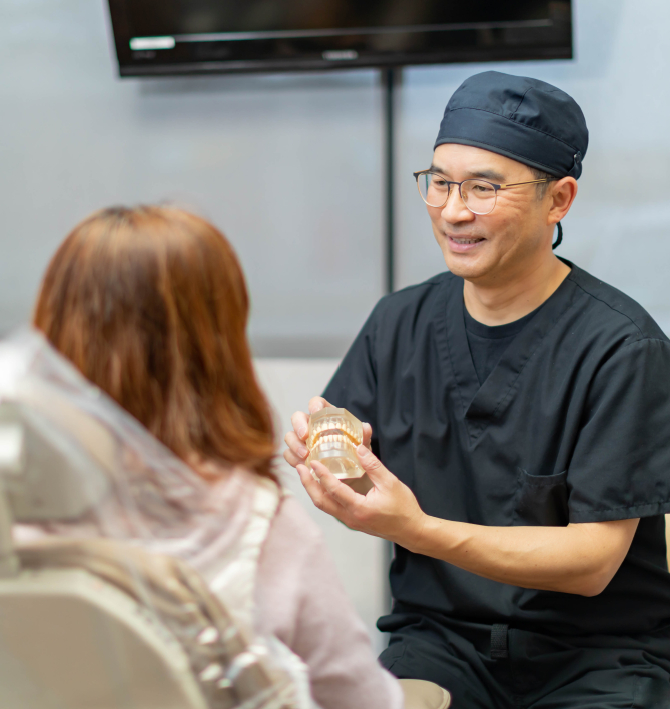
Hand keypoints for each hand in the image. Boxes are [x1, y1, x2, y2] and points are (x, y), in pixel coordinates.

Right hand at [283, 396, 372, 468]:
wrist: (349, 474)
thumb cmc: (353, 453)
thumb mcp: (361, 445)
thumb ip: (364, 436)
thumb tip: (365, 427)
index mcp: (326, 417)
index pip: (317, 404)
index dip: (314, 404)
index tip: (315, 411)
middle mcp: (311, 426)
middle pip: (297, 417)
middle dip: (298, 425)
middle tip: (305, 436)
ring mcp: (301, 441)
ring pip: (290, 436)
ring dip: (294, 445)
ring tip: (305, 456)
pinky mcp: (296, 456)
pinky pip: (288, 454)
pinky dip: (292, 459)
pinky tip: (301, 465)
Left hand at [296, 444, 426, 547]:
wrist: (412, 531)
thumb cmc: (404, 508)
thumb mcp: (390, 483)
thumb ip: (373, 465)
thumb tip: (358, 447)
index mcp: (359, 509)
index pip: (334, 491)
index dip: (322, 475)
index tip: (313, 462)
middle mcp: (350, 517)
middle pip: (321, 502)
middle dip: (308, 484)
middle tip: (300, 467)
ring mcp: (350, 521)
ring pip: (324, 505)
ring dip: (313, 489)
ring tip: (306, 473)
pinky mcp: (352, 520)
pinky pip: (331, 507)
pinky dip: (323, 494)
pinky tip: (321, 482)